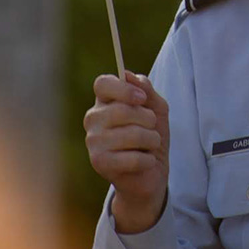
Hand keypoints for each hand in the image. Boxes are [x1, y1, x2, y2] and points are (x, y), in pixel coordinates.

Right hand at [84, 70, 169, 233]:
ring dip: (151, 140)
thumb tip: (130, 76)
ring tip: (150, 145)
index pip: (102, 83)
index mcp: (105, 102)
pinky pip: (132, 157)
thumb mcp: (156, 108)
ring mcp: (93, 142)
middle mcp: (93, 119)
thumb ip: (146, 90)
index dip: (124, 89)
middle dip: (147, 119)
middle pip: (121, 109)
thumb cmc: (151, 135)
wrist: (151, 172)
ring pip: (131, 134)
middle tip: (151, 128)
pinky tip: (144, 162)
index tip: (142, 99)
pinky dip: (147, 160)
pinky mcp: (99, 163)